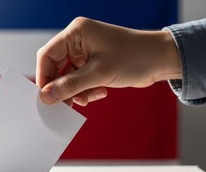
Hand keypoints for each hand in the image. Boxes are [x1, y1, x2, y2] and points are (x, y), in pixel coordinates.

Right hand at [36, 17, 181, 105]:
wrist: (161, 60)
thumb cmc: (135, 57)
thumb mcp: (98, 74)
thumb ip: (69, 86)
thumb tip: (46, 96)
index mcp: (77, 33)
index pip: (47, 55)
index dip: (44, 77)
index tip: (46, 97)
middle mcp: (79, 40)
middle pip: (56, 67)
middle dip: (62, 87)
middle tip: (67, 104)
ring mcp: (86, 51)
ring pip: (68, 76)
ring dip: (76, 91)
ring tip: (89, 98)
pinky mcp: (94, 62)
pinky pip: (80, 80)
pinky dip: (85, 90)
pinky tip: (99, 93)